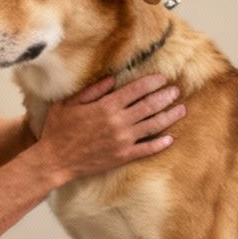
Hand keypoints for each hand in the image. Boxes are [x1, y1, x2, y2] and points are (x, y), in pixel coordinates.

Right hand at [36, 74, 183, 183]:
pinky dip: (160, 143)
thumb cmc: (59, 129)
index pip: (136, 89)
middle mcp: (119, 122)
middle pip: (150, 105)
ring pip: (153, 126)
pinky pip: (147, 149)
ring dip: (169, 116)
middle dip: (165, 96)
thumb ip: (93, 90)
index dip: (152, 82)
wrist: (55, 160)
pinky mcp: (123, 156)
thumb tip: (113, 78)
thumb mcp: (70, 103)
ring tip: (181, 109)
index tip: (162, 78)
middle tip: (176, 91)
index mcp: (106, 106)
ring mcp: (123, 140)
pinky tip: (171, 138)